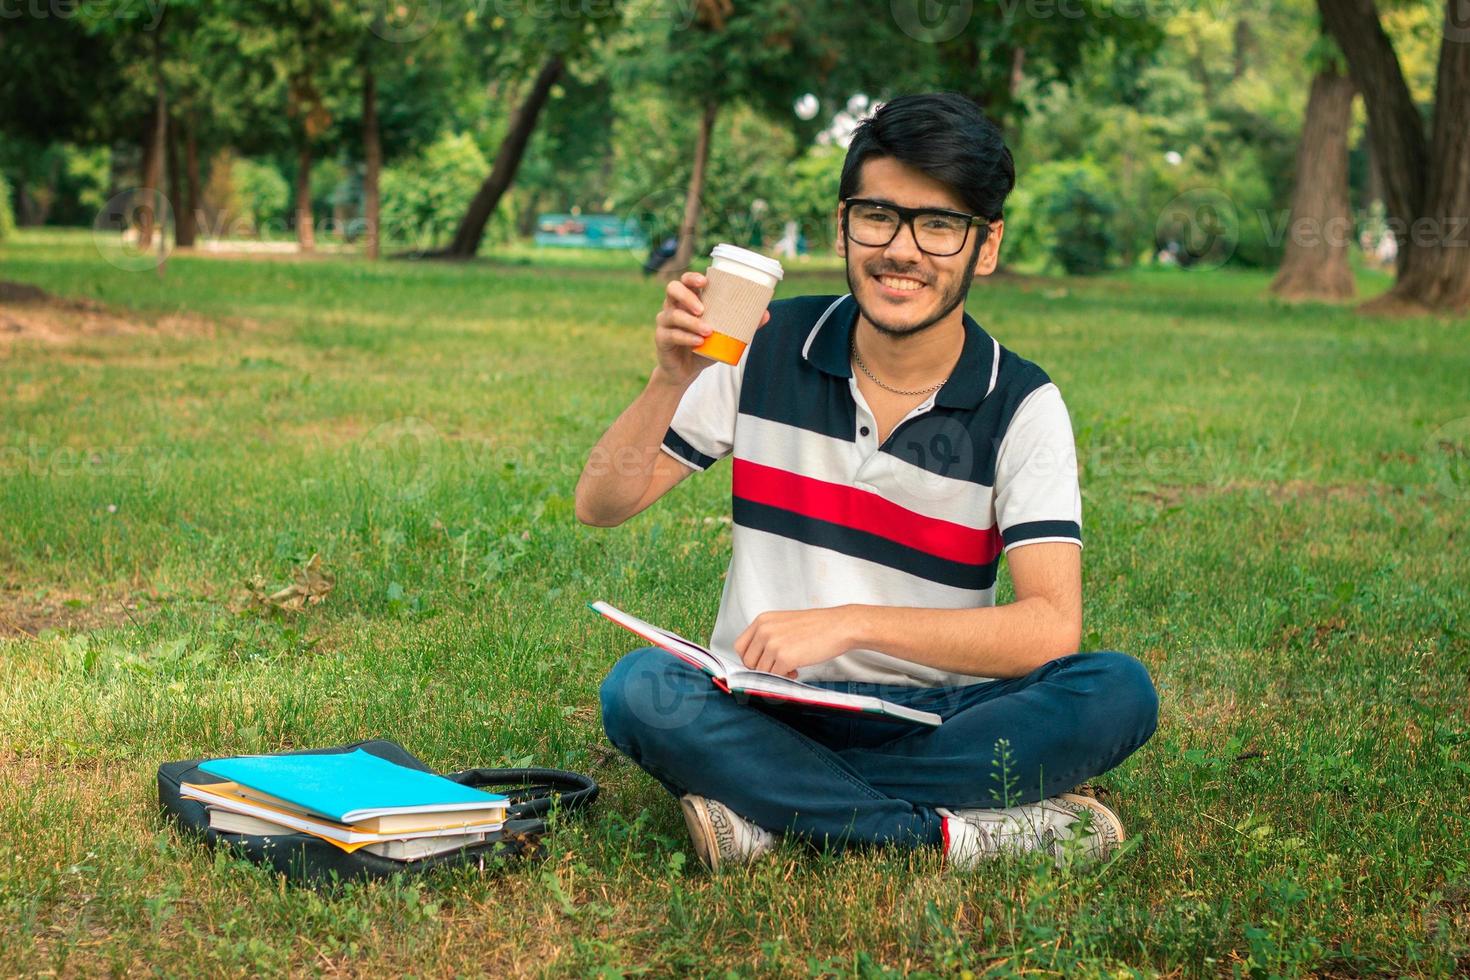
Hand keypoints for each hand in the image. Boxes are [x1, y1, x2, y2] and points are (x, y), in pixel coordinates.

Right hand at [652, 271, 770, 388]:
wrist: (687, 371)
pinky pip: (671, 334)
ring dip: (691, 322)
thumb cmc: (705, 346)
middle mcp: (673, 306)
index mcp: (688, 300)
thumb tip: (766, 314)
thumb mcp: (725, 335)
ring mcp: (665, 322)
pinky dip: (686, 338)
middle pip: (672, 289)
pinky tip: (698, 342)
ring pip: (673, 314)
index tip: (705, 281)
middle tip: (703, 308)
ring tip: (708, 331)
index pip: (685, 281)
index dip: (692, 277)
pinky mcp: (661, 338)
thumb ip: (743, 324)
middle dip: (687, 296)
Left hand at [734, 607, 858, 677]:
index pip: (740, 646)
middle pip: (748, 661)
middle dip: (761, 669)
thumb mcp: (784, 623)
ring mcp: (773, 644)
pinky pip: (775, 676)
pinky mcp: (785, 658)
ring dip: (774, 674)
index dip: (750, 658)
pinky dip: (784, 678)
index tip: (761, 663)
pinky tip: (796, 670)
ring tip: (791, 668)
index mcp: (762, 620)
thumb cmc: (817, 626)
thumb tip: (757, 660)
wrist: (839, 626)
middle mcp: (764, 630)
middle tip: (778, 667)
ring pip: (761, 671)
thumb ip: (768, 637)